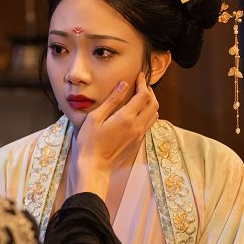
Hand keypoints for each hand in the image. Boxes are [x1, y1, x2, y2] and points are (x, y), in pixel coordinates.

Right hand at [73, 72, 158, 199]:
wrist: (94, 167)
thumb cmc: (90, 143)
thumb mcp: (95, 118)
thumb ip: (112, 101)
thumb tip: (124, 85)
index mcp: (126, 118)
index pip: (143, 95)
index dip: (143, 83)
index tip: (139, 76)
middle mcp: (137, 126)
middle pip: (154, 104)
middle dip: (150, 91)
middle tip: (141, 85)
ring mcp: (139, 136)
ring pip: (154, 115)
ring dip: (151, 103)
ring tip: (141, 97)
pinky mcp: (138, 143)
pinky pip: (149, 125)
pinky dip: (147, 114)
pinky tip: (136, 113)